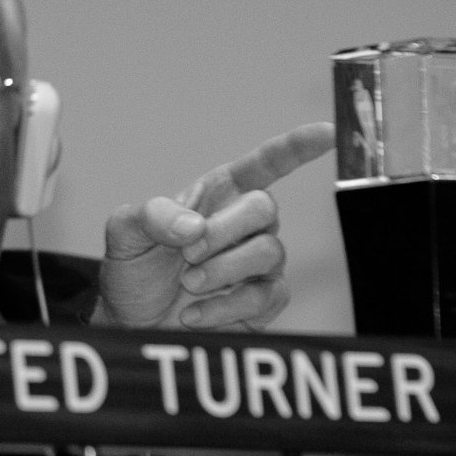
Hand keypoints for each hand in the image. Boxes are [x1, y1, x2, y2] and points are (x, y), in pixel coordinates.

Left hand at [95, 122, 334, 331]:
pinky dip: (223, 306)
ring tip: (188, 284)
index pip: (265, 164)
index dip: (297, 147)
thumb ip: (151, 216)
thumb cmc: (133, 272)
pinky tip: (194, 314)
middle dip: (223, 230)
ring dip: (221, 270)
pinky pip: (264, 296)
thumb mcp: (125, 234)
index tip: (330, 131)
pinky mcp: (263, 300)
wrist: (133, 324)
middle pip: (265, 207)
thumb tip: (195, 226)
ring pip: (269, 251)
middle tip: (187, 254)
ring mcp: (258, 263)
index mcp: (216, 195)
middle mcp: (244, 225)